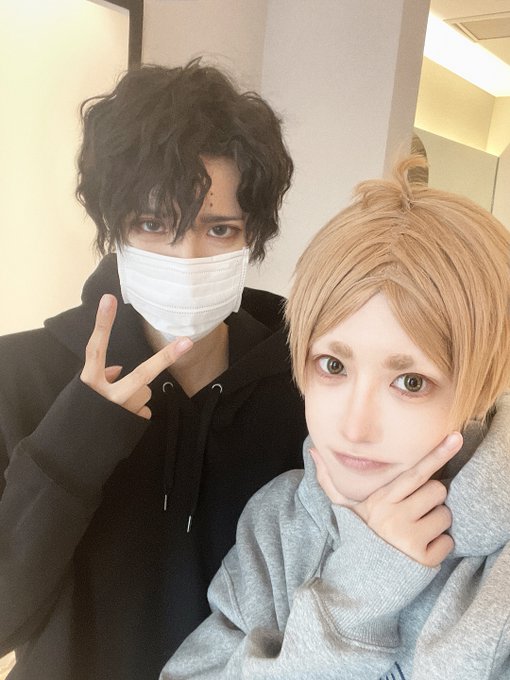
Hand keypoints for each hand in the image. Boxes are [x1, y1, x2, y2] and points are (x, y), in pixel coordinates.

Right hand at [80, 294, 192, 418]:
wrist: (72, 454)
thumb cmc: (79, 416)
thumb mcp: (83, 393)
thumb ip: (99, 376)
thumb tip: (117, 370)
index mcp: (88, 383)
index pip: (96, 348)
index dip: (102, 324)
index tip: (109, 299)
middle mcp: (107, 397)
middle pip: (142, 375)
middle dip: (167, 358)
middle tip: (188, 342)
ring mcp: (122, 412)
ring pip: (144, 393)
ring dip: (135, 397)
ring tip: (117, 410)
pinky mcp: (134, 424)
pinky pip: (143, 409)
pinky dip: (136, 412)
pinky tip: (122, 422)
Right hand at [311, 433, 462, 566]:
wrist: (358, 581)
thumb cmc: (357, 536)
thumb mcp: (343, 507)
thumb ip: (329, 478)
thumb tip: (313, 450)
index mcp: (381, 499)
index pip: (415, 471)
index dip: (438, 454)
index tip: (455, 438)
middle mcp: (396, 515)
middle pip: (437, 489)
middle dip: (431, 498)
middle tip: (415, 509)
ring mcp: (410, 537)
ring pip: (445, 515)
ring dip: (436, 522)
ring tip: (415, 529)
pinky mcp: (423, 559)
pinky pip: (448, 542)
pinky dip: (439, 546)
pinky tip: (420, 549)